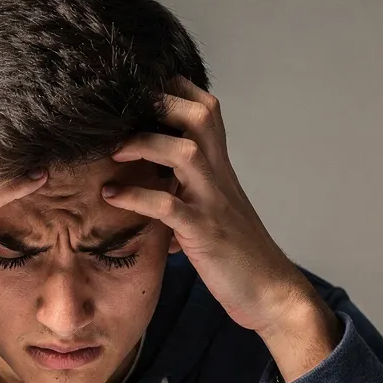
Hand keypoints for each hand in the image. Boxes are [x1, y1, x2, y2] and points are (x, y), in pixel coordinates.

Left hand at [105, 78, 340, 381]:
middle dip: (158, 103)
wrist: (270, 292)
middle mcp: (219, 174)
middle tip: (120, 115)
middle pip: (199, 113)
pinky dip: (135, 197)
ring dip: (144, 144)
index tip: (136, 93)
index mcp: (220, 165)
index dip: (172, 90)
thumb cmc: (236, 252)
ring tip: (113, 152)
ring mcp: (212, 201)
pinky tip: (111, 197)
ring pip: (184, 151)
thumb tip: (145, 178)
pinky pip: (167, 205)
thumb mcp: (210, 207)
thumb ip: (185, 186)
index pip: (204, 107)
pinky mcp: (203, 232)